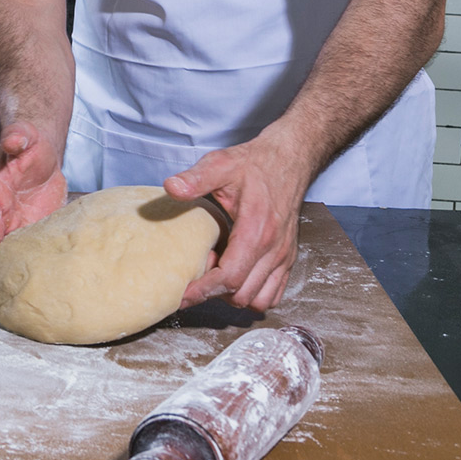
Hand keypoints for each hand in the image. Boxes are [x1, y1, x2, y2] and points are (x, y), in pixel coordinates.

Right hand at [0, 121, 66, 282]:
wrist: (38, 155)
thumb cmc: (28, 144)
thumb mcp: (24, 136)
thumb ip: (17, 137)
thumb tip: (14, 140)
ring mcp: (8, 223)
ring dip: (0, 269)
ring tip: (5, 293)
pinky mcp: (23, 230)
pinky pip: (18, 251)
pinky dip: (20, 267)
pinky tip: (28, 284)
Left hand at [166, 131, 313, 311]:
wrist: (288, 160)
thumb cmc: (255, 164)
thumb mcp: (220, 165)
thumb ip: (195, 178)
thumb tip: (171, 188)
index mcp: (256, 230)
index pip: (231, 277)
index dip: (204, 290)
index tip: (182, 294)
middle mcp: (274, 249)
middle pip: (242, 294)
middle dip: (214, 293)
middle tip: (195, 274)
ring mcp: (283, 256)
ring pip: (259, 299)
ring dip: (234, 296)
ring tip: (215, 274)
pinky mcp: (287, 258)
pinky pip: (273, 293)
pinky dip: (253, 293)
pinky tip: (234, 274)